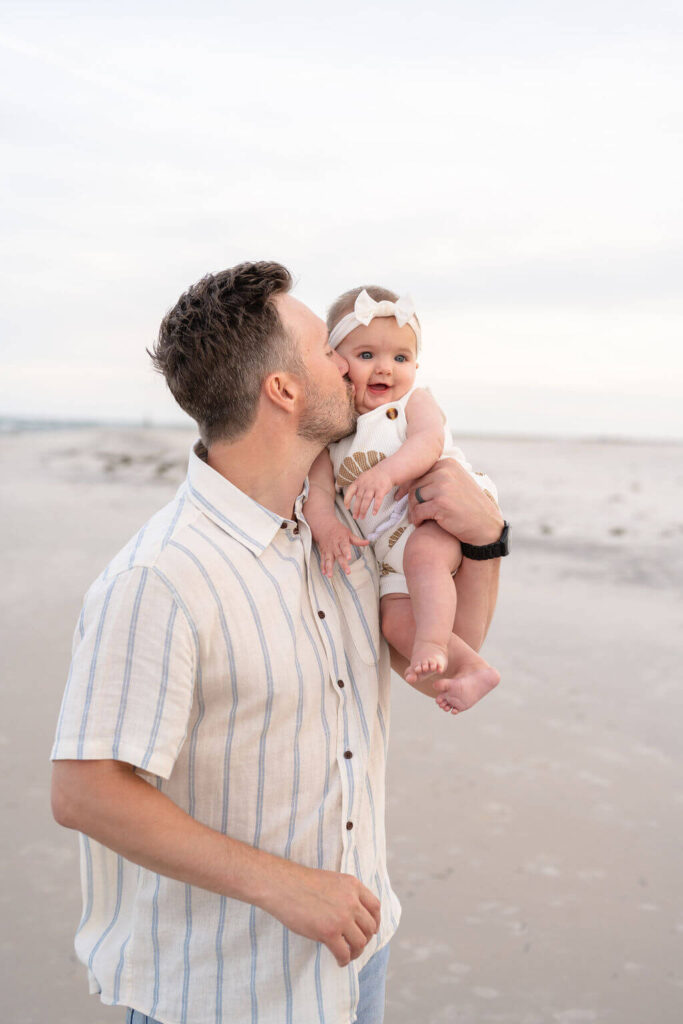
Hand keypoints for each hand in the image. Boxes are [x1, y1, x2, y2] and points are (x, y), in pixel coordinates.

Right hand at [263, 862, 380, 966]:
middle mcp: (351, 901)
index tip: (372, 930)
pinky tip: (339, 961)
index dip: (375, 921)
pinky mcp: (329, 932)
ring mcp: (341, 917)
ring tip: (348, 954)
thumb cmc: (301, 883)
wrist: (283, 885)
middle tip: (356, 945)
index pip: (375, 906)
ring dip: (356, 952)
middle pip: (370, 926)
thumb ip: (345, 894)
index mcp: (352, 885)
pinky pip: (344, 953)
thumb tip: (353, 915)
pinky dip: (344, 960)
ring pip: (360, 942)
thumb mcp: (331, 880)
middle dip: (365, 938)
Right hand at [315, 516, 368, 575]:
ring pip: (329, 559)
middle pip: (339, 556)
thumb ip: (357, 540)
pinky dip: (322, 566)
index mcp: (341, 540)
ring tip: (330, 575)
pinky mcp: (323, 552)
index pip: (344, 546)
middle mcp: (334, 546)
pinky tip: (324, 573)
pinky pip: (322, 560)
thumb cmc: (338, 530)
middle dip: (343, 564)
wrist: (324, 526)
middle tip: (347, 572)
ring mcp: (328, 550)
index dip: (347, 552)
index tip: (349, 558)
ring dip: (329, 567)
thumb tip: (367, 542)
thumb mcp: (348, 533)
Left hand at [344, 463, 394, 519]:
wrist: (387, 470)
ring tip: (362, 517)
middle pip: (358, 499)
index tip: (347, 508)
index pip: (350, 491)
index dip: (347, 500)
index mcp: (358, 482)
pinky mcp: (381, 489)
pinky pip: (378, 500)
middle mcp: (364, 485)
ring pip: (366, 501)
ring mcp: (373, 487)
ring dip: (363, 510)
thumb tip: (354, 495)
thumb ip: (358, 487)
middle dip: (356, 509)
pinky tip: (374, 513)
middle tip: (355, 517)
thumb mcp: (363, 478)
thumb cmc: (374, 476)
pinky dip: (375, 507)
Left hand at [396, 459, 502, 544]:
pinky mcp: (440, 504)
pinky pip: (417, 511)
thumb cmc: (468, 506)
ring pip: (414, 498)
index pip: (419, 473)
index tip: (408, 498)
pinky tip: (421, 523)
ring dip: (413, 510)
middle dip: (412, 500)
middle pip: (414, 485)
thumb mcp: (456, 482)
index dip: (410, 487)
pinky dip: (416, 519)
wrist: (486, 526)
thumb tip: (408, 478)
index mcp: (448, 464)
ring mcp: (443, 487)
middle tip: (416, 512)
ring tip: (419, 517)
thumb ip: (438, 476)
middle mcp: (445, 472)